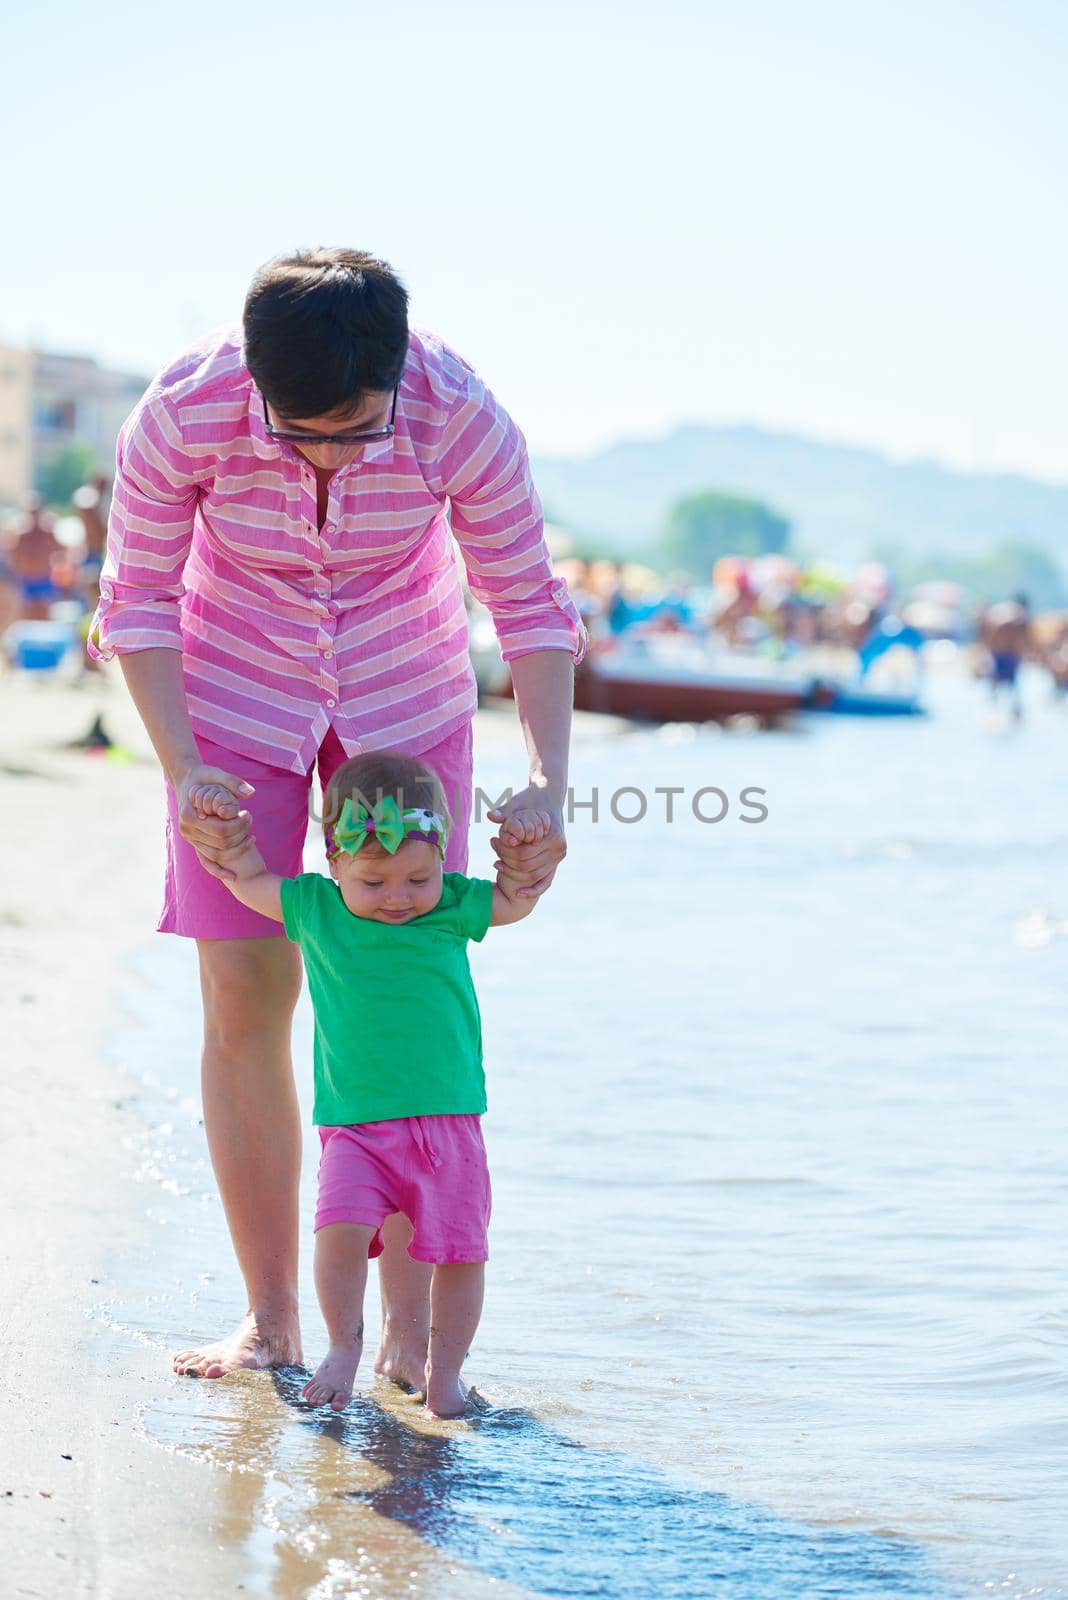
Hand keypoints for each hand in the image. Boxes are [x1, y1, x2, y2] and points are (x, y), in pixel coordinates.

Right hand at [176, 763, 254, 882]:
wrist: (188, 781)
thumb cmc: (203, 777)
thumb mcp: (216, 774)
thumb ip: (233, 782)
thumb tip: (250, 793)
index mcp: (189, 814)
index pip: (219, 828)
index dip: (238, 825)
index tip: (249, 814)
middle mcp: (186, 830)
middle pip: (219, 843)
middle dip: (240, 835)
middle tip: (251, 821)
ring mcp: (190, 839)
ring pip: (215, 854)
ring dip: (236, 849)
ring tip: (251, 837)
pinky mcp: (195, 844)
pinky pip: (206, 862)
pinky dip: (218, 871)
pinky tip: (234, 876)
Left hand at [487, 787, 565, 898]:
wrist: (548, 798)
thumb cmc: (531, 799)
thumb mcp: (517, 804)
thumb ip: (505, 812)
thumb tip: (490, 816)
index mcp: (553, 836)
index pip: (523, 853)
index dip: (504, 850)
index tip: (492, 841)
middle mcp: (560, 850)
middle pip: (527, 867)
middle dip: (507, 861)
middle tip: (493, 850)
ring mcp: (559, 858)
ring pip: (533, 876)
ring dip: (513, 873)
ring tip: (497, 861)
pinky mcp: (556, 863)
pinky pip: (545, 882)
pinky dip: (533, 890)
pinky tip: (518, 893)